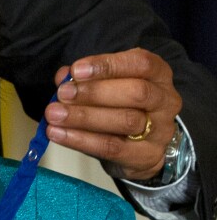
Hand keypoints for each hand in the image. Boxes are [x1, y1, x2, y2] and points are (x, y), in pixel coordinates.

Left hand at [44, 48, 181, 180]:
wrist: (141, 147)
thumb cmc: (123, 106)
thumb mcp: (109, 85)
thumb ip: (87, 78)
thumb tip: (63, 77)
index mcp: (159, 74)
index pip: (140, 63)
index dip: (107, 65)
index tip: (76, 70)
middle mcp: (166, 100)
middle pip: (137, 92)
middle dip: (95, 92)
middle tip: (63, 94)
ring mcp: (161, 130)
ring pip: (126, 121)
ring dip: (85, 117)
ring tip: (54, 114)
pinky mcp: (146, 156)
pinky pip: (113, 147)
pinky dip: (81, 140)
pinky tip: (59, 134)